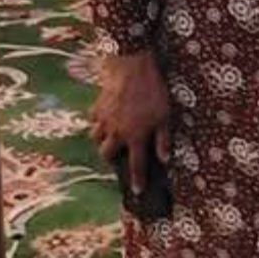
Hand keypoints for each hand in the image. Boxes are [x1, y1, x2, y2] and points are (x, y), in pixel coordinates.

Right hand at [91, 49, 170, 194]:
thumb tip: (165, 159)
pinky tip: (105, 118)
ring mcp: (104, 119)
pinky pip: (93, 119)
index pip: (136, 165)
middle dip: (111, 160)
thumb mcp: (165, 115)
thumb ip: (163, 139)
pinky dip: (98, 121)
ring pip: (95, 138)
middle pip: (107, 154)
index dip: (137, 179)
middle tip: (119, 157)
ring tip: (111, 137)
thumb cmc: (153, 91)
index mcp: (136, 136)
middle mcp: (117, 132)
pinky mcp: (97, 105)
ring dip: (102, 140)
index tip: (137, 191)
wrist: (132, 66)